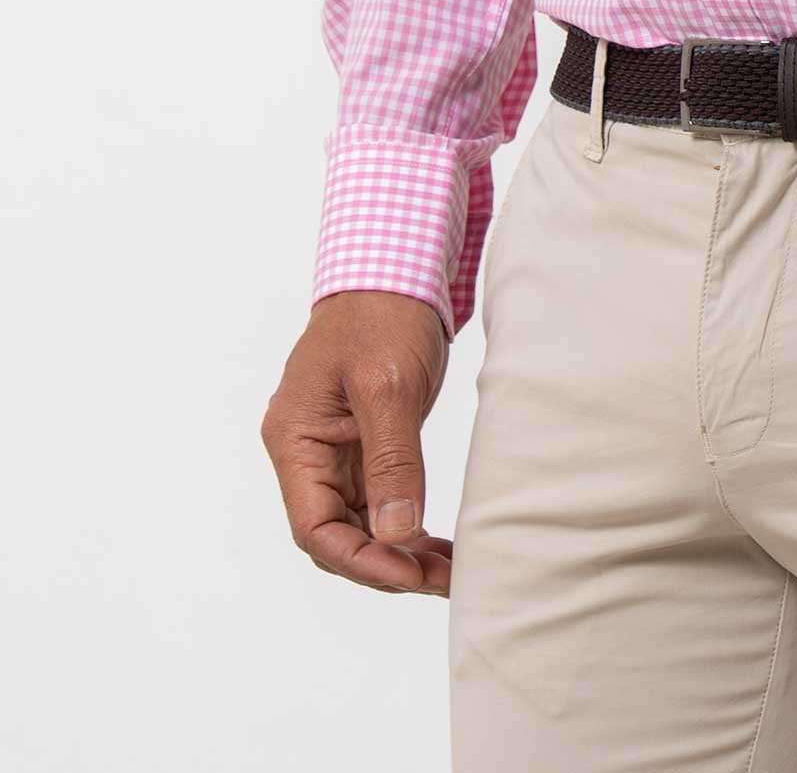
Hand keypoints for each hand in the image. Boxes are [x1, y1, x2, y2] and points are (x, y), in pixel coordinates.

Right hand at [262, 290, 453, 595]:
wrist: (395, 263)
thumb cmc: (382, 312)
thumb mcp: (387, 386)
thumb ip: (391, 460)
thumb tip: (395, 535)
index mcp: (295, 439)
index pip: (314, 527)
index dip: (359, 561)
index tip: (409, 574)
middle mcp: (307, 451)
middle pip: (336, 534)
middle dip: (385, 564)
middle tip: (442, 581)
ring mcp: (335, 449)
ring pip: (360, 522)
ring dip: (401, 550)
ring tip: (451, 570)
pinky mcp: (364, 441)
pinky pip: (379, 498)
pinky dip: (407, 523)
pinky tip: (441, 542)